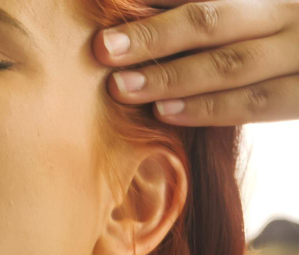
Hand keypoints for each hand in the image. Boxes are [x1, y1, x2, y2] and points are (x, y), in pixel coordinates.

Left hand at [93, 0, 298, 125]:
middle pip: (216, 18)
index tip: (112, 5)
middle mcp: (292, 12)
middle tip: (105, 48)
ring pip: (234, 64)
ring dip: (174, 76)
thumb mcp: (260, 15)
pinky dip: (211, 108)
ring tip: (126, 86)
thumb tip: (138, 9)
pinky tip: (169, 112)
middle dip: (156, 34)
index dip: (159, 5)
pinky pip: (259, 102)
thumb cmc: (287, 37)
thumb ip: (211, 12)